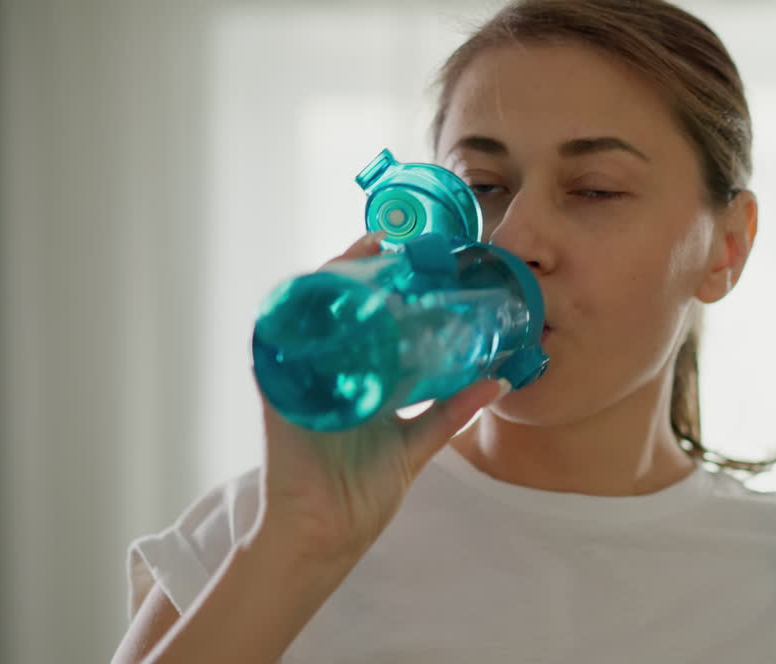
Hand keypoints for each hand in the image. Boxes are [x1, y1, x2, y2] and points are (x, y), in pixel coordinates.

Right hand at [250, 231, 507, 570]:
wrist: (326, 536)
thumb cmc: (362, 492)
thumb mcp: (417, 443)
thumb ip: (452, 410)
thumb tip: (498, 380)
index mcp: (358, 376)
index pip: (369, 315)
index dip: (387, 281)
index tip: (417, 251)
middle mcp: (327, 368)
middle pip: (339, 304)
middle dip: (360, 265)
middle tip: (391, 239)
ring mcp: (301, 377)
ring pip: (309, 311)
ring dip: (332, 276)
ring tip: (363, 249)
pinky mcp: (279, 391)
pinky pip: (278, 342)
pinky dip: (295, 312)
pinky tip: (318, 286)